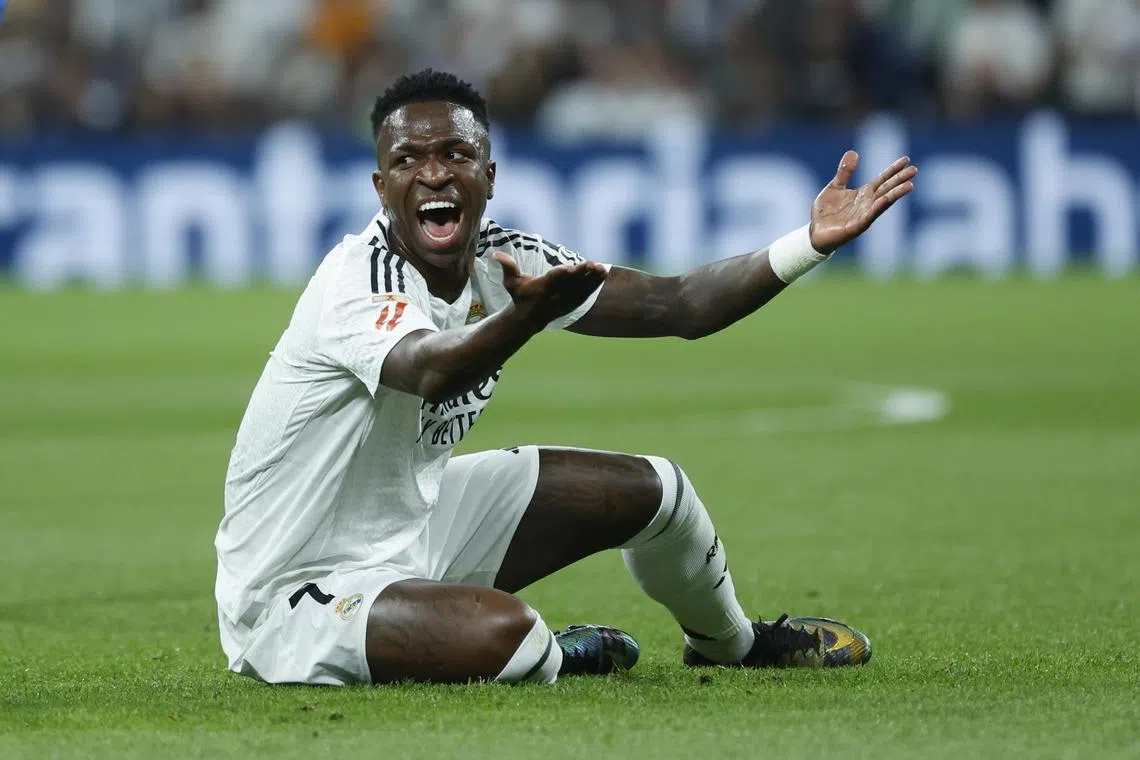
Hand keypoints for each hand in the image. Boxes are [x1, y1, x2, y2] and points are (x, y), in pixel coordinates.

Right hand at [493, 252, 607, 327]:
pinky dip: (595, 284)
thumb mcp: (510, 283)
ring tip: (602, 268)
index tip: (569, 267)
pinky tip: (604, 273)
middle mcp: (554, 297)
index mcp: (540, 290)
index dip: (560, 275)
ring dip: (592, 279)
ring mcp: (566, 302)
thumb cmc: (520, 296)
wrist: (529, 318)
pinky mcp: (573, 304)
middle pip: (570, 285)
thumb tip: (495, 254)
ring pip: (581, 290)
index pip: (551, 281)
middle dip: (581, 275)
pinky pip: (587, 293)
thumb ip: (507, 267)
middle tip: (591, 264)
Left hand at [809, 151, 917, 254]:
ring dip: (895, 194)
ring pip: (883, 202)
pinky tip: (886, 199)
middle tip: (914, 170)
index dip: (893, 169)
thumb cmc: (826, 212)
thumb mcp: (835, 187)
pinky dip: (878, 207)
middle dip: (900, 179)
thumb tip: (853, 152)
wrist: (814, 233)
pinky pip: (869, 216)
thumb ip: (845, 172)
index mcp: (864, 193)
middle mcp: (867, 203)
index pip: (882, 179)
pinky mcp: (857, 227)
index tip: (906, 159)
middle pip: (887, 189)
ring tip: (909, 185)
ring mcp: (864, 215)